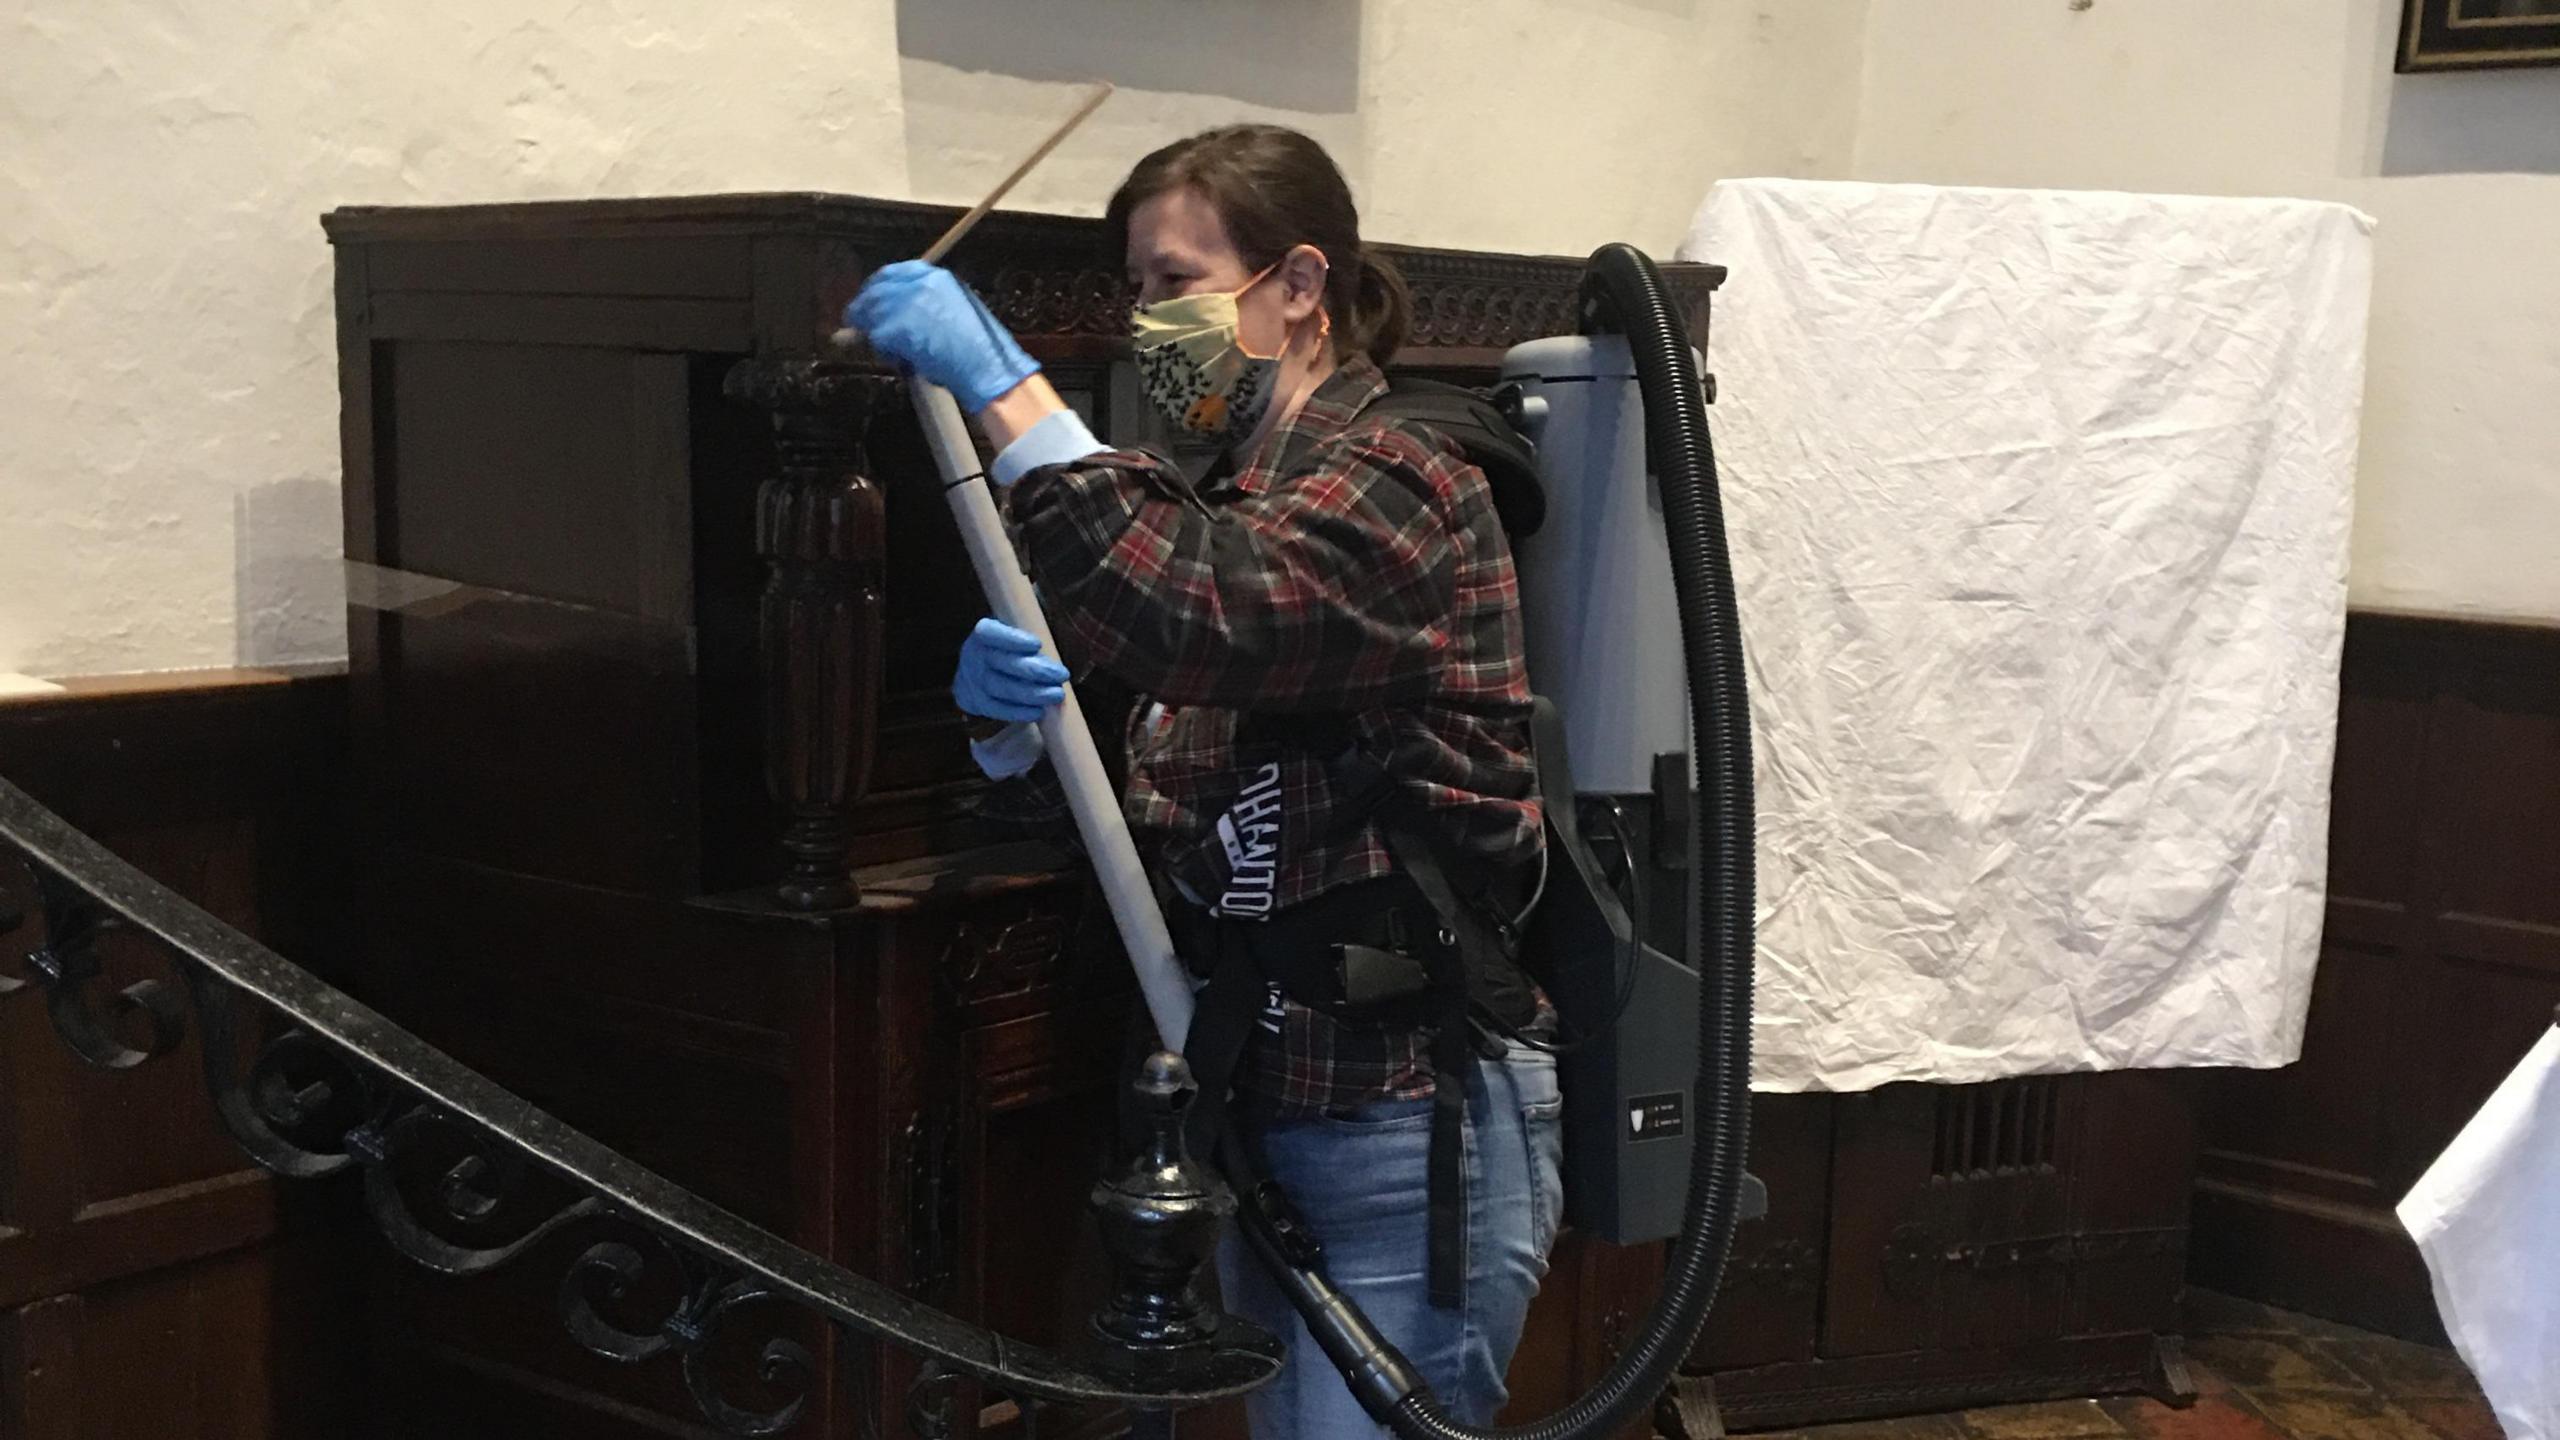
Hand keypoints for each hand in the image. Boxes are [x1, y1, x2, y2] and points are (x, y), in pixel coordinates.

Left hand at [846, 260, 1040, 413]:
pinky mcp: (898, 327)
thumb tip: (897, 313)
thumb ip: (924, 306)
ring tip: (887, 348)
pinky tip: (899, 359)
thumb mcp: (955, 311)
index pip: (894, 273)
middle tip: (857, 324)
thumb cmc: (979, 346)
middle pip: (877, 290)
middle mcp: (920, 284)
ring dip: (874, 332)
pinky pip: (877, 338)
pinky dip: (884, 351)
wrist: (986, 365)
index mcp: (936, 277)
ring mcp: (907, 304)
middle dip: (864, 308)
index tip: (870, 299)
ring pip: (873, 313)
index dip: (877, 287)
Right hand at [954, 617, 1068, 722]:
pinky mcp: (975, 703)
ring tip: (1056, 694)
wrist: (977, 671)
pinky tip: (1038, 711)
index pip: (991, 633)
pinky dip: (1019, 712)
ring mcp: (972, 681)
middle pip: (1002, 663)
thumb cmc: (1005, 647)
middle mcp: (973, 655)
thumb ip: (1029, 634)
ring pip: (1002, 688)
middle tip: (1061, 675)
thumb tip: (1052, 652)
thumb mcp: (1013, 632)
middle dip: (1035, 670)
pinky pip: (997, 709)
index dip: (1012, 639)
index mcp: (983, 633)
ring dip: (1032, 694)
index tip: (1037, 644)